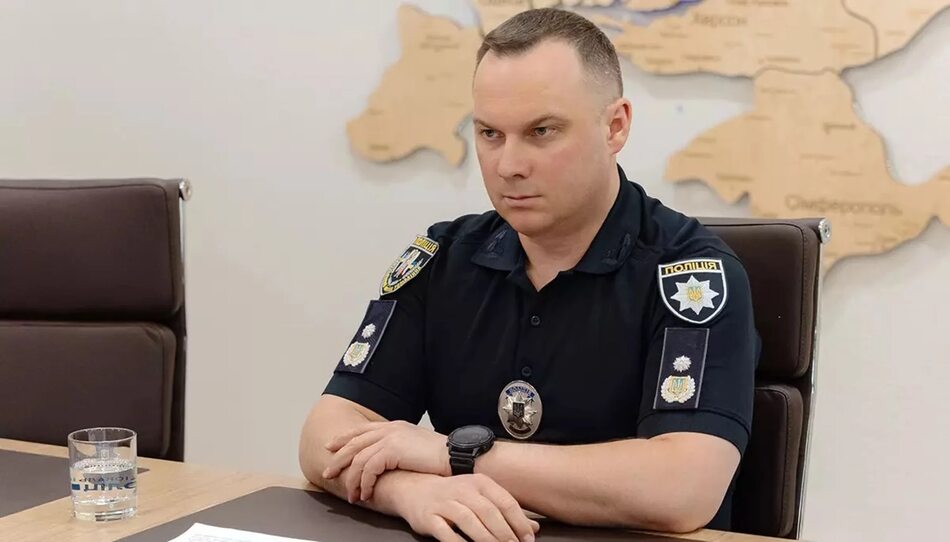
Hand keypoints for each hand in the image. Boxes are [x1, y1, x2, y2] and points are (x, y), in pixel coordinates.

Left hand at [323, 420, 449, 501]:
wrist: (454, 455)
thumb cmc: (440, 456)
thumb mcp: (415, 446)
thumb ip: (399, 448)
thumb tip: (387, 461)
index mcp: (394, 426)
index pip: (362, 430)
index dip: (344, 438)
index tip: (330, 446)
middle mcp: (389, 429)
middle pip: (354, 442)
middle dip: (338, 459)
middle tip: (327, 473)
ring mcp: (390, 438)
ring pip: (358, 458)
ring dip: (352, 479)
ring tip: (351, 496)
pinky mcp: (392, 450)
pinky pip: (369, 469)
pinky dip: (364, 483)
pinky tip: (365, 494)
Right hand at [398, 473, 538, 541]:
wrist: (414, 489)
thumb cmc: (454, 495)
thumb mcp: (481, 497)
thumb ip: (506, 513)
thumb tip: (533, 529)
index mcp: (479, 482)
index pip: (504, 501)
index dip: (519, 522)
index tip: (528, 539)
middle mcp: (462, 489)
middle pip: (489, 512)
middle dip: (505, 533)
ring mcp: (444, 502)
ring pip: (469, 521)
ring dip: (486, 539)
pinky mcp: (429, 517)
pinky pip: (446, 532)